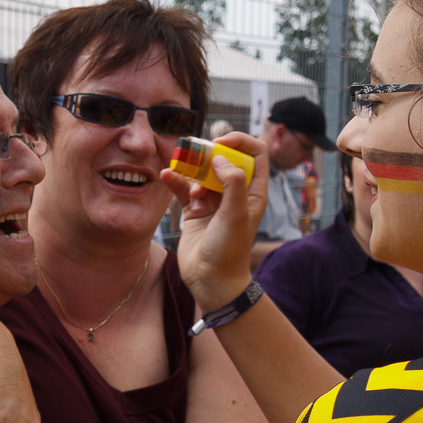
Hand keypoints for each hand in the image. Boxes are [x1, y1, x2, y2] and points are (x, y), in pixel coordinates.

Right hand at [159, 131, 269, 311]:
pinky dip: (176, 180)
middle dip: (209, 154)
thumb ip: (232, 181)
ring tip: (183, 177)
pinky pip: (184, 188)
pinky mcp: (194, 210)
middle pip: (224, 159)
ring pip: (202, 172)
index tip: (220, 143)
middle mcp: (234, 193)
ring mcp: (214, 200)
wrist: (211, 281)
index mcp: (253, 191)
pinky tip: (167, 175)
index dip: (240, 142)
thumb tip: (218, 158)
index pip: (255, 153)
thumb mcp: (236, 213)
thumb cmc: (229, 250)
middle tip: (196, 155)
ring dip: (191, 169)